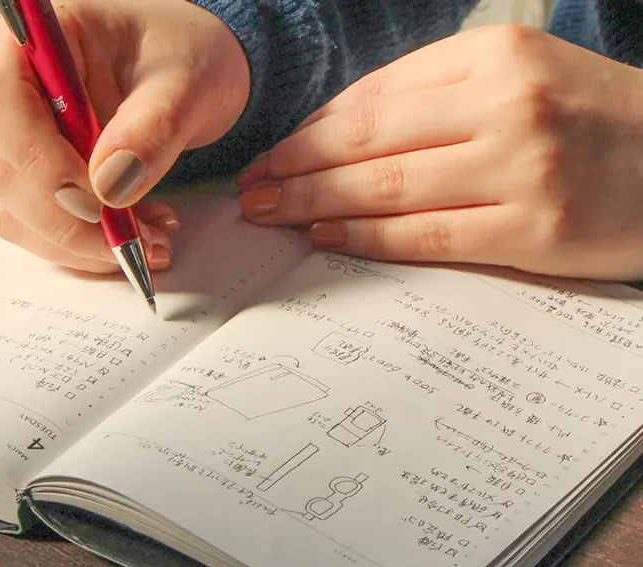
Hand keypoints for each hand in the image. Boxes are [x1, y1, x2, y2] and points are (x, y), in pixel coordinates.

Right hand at [0, 0, 249, 272]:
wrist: (182, 73)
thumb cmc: (178, 55)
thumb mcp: (183, 84)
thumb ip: (151, 128)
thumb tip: (110, 188)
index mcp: (27, 44)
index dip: (44, 165)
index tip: (102, 202)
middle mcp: (3, 95)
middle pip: (4, 174)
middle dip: (74, 224)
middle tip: (142, 241)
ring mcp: (10, 143)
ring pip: (16, 215)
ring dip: (82, 245)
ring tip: (151, 241)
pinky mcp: (29, 182)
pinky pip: (38, 230)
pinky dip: (86, 248)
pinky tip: (135, 236)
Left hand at [239, 25, 642, 280]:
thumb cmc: (588, 122)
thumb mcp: (517, 78)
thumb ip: (434, 96)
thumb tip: (341, 131)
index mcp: (495, 56)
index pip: (374, 97)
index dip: (309, 131)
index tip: (269, 156)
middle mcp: (507, 105)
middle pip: (370, 141)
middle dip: (296, 168)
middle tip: (251, 191)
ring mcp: (522, 170)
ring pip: (389, 189)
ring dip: (316, 202)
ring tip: (271, 214)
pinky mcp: (534, 231)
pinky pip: (427, 236)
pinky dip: (367, 237)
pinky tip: (325, 234)